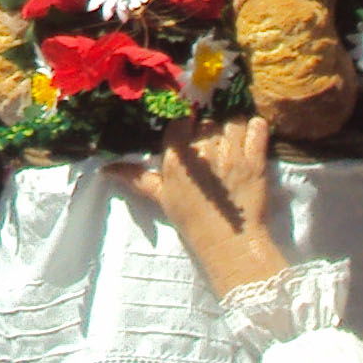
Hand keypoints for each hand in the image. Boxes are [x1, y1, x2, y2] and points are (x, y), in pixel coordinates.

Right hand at [109, 117, 285, 299]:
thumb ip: (136, 177)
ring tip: (233, 138)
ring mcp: (232, 154)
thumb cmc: (191, 220)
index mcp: (178, 158)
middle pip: (208, 120)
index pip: (181, 121)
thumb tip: (105, 169)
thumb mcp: (160, 197)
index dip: (187, 124)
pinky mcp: (256, 160)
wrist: (228, 243)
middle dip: (210, 127)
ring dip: (233, 125)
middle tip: (213, 142)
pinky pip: (257, 128)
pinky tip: (251, 135)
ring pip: (232, 120)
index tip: (191, 132)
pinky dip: (255, 127)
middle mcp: (203, 151)